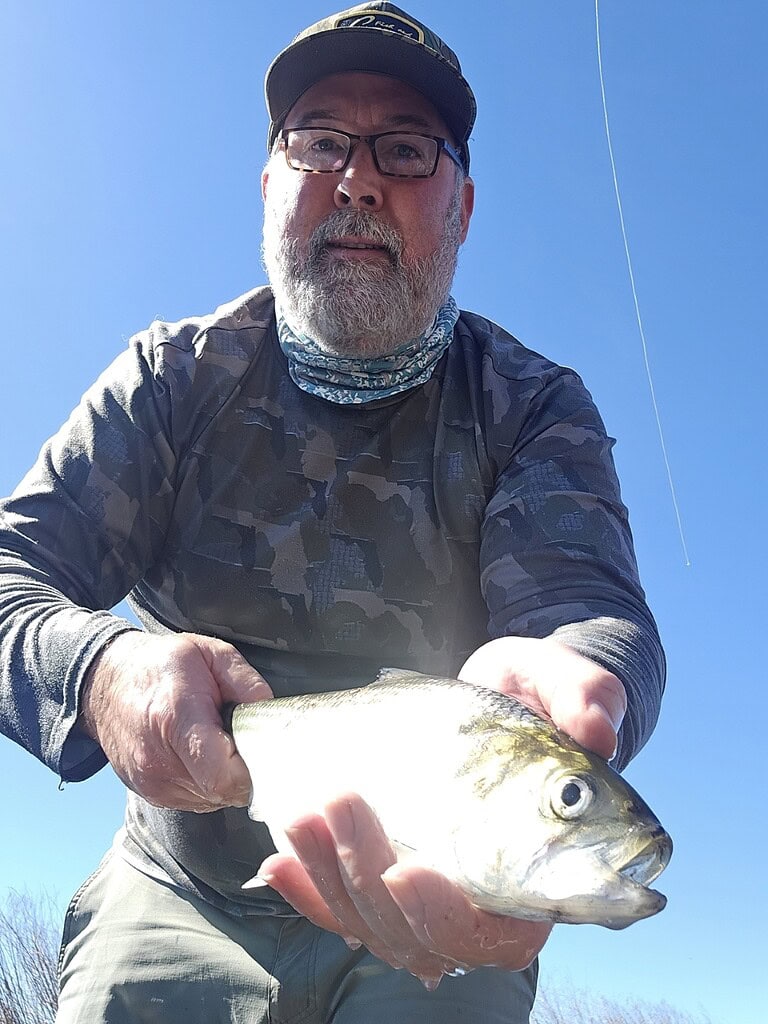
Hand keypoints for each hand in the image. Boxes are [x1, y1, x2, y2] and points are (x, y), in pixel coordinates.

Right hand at [79, 631, 272, 811]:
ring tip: (217, 742)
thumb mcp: (210, 653)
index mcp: (176, 719)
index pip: (223, 775)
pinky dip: (209, 782)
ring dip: (227, 777)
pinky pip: (197, 800)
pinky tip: (203, 754)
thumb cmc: (160, 665)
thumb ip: (247, 683)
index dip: (254, 770)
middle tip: (242, 739)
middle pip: (223, 791)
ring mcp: (152, 783)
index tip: (264, 749)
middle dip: (245, 770)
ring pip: (213, 800)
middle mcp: (159, 760)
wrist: (105, 683)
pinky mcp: (151, 795)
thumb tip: (272, 714)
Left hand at [256, 635, 624, 985]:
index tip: (407, 871)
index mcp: (538, 871)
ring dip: (329, 876)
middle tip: (339, 804)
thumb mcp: (558, 678)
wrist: (494, 692)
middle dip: (368, 879)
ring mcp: (430, 887)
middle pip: (421, 934)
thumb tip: (596, 725)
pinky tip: (279, 857)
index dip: (448, 918)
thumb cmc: (534, 693)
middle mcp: (482, 895)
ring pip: (373, 922)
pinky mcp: (388, 868)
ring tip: (302, 814)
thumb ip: (584, 694)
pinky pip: (342, 904)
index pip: (498, 933)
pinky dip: (308, 889)